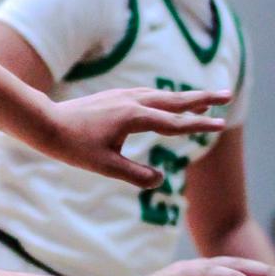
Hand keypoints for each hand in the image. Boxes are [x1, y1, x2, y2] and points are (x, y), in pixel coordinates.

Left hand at [43, 88, 229, 187]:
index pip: (174, 123)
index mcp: (134, 117)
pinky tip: (168, 102)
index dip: (199, 126)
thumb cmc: (74, 147)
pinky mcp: (116, 96)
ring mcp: (124, 96)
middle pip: (175, 99)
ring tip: (205, 101)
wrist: (46, 123)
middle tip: (228, 95)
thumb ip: (135, 175)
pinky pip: (149, 94)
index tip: (221, 125)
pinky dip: (165, 97)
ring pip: (163, 95)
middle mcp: (132, 101)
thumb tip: (160, 180)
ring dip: (185, 97)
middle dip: (203, 99)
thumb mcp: (105, 167)